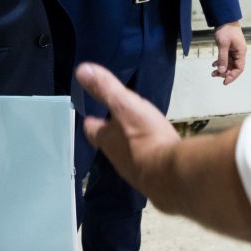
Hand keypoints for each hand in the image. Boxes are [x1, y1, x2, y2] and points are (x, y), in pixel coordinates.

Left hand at [78, 62, 182, 206]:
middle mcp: (116, 157)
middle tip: (115, 124)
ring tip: (135, 138)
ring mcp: (134, 171)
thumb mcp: (126, 105)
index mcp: (107, 138)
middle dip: (110, 135)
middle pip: (108, 144)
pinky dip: (147, 158)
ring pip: (126, 156)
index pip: (92, 129)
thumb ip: (105, 88)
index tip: (91, 117)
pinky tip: (156, 154)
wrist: (170, 175)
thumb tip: (81, 70)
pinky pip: (145, 166)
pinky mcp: (152, 180)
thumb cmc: (146, 136)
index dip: (91, 122)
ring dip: (128, 147)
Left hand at [211, 22, 246, 84]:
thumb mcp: (223, 44)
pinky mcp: (229, 48)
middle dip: (225, 73)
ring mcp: (234, 50)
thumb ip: (223, 58)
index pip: (239, 68)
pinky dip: (220, 62)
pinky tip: (213, 64)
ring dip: (222, 69)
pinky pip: (226, 59)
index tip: (225, 82)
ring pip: (229, 64)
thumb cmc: (226, 30)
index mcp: (241, 52)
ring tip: (213, 72)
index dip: (233, 76)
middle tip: (215, 75)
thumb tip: (222, 71)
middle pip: (234, 67)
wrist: (224, 18)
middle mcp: (239, 52)